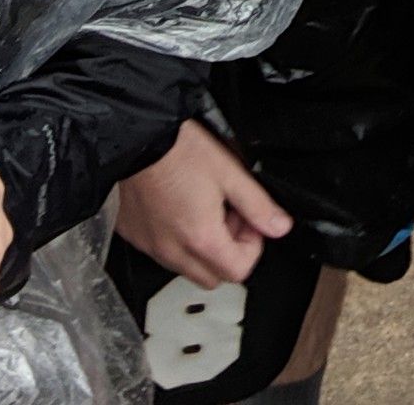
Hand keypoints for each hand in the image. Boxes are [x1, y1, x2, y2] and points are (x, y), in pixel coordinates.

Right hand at [115, 119, 292, 287]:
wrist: (137, 137)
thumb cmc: (178, 150)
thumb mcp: (229, 172)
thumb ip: (258, 205)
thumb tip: (279, 226)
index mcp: (200, 238)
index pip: (238, 271)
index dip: (253, 246)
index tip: (249, 222)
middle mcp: (172, 250)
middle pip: (213, 277)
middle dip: (228, 252)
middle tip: (229, 217)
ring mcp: (150, 246)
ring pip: (186, 268)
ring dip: (202, 248)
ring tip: (203, 209)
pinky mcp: (134, 236)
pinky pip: (161, 252)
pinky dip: (175, 240)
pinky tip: (178, 209)